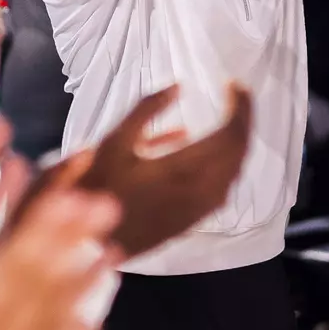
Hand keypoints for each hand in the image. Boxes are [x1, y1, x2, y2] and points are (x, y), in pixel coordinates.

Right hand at [75, 83, 252, 257]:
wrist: (86, 245)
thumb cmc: (96, 190)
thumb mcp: (114, 142)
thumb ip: (147, 110)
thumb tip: (178, 87)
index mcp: (184, 168)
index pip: (232, 132)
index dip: (240, 105)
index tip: (233, 84)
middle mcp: (199, 191)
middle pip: (239, 150)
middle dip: (242, 119)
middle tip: (235, 95)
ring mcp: (198, 210)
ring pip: (234, 170)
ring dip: (236, 142)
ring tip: (228, 117)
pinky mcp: (192, 221)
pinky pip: (223, 187)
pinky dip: (226, 163)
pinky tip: (210, 151)